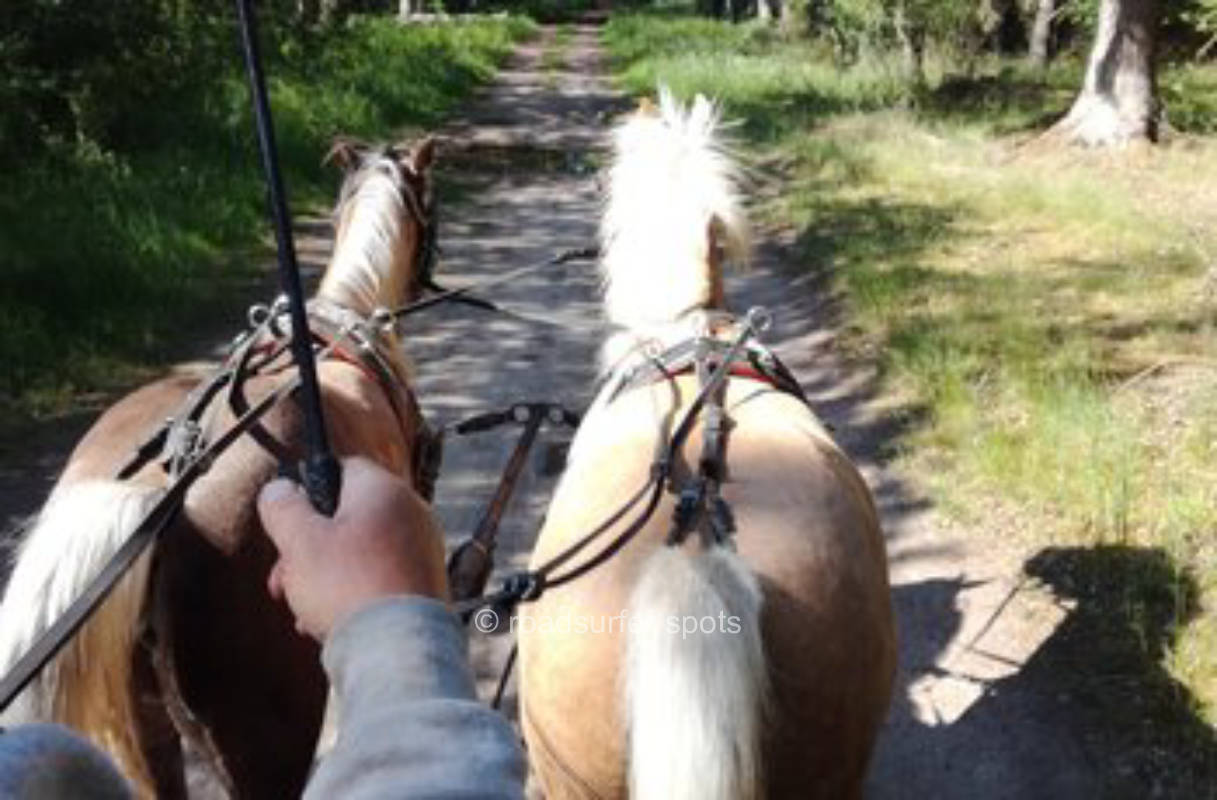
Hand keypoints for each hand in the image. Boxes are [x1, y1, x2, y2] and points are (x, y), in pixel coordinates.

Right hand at [257, 456, 447, 639]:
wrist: (399, 649)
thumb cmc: (348, 587)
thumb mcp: (298, 541)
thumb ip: (282, 507)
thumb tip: (279, 488)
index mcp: (384, 490)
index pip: (342, 468)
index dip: (308, 491)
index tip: (287, 522)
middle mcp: (412, 513)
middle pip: (347, 516)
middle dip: (306, 548)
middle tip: (282, 579)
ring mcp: (422, 549)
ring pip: (359, 551)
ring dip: (323, 576)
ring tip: (302, 608)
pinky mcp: (425, 584)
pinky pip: (379, 577)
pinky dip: (352, 594)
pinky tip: (327, 624)